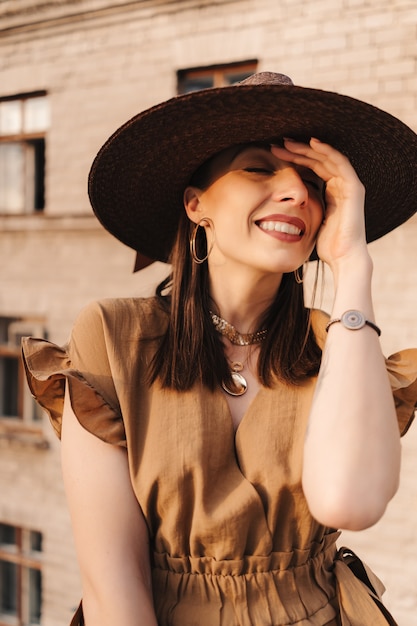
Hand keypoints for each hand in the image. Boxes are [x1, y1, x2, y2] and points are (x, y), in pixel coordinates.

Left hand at [271, 138, 368, 269]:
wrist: (343, 258)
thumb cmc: (327, 246)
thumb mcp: (310, 221)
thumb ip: (303, 208)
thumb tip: (283, 205)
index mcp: (331, 192)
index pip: (312, 168)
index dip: (295, 159)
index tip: (275, 155)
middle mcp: (341, 185)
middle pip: (318, 160)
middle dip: (298, 150)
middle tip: (277, 144)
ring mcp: (349, 185)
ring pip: (327, 158)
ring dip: (307, 148)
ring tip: (288, 142)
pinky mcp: (354, 188)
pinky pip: (340, 163)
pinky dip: (327, 151)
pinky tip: (312, 143)